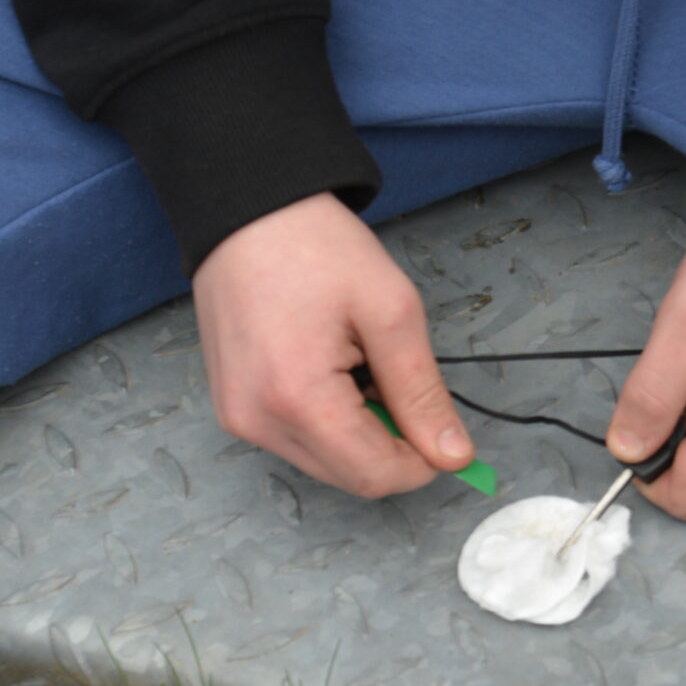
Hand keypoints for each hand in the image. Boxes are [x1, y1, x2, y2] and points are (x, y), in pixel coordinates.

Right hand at [192, 191, 473, 497]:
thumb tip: (453, 455)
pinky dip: (327, 419)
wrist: (248, 209)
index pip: (375, 476)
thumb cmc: (316, 246)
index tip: (443, 429)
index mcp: (297, 398)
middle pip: (349, 476)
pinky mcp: (232, 406)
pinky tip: (330, 367)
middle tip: (398, 378)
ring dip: (358, 431)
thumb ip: (422, 393)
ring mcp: (238, 416)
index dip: (422, 461)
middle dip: (390, 443)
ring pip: (324, 462)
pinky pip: (295, 439)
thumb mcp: (391, 311)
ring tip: (357, 363)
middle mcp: (256, 420)